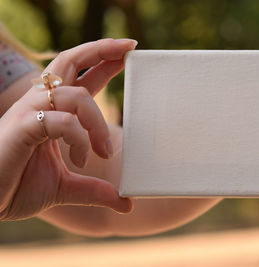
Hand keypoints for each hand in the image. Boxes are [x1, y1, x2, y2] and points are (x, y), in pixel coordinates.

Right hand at [0, 38, 135, 220]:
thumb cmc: (17, 186)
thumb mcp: (66, 187)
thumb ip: (95, 189)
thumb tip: (126, 203)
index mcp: (52, 111)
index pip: (80, 76)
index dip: (103, 61)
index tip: (128, 52)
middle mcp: (39, 104)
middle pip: (70, 60)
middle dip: (101, 50)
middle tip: (129, 48)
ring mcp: (28, 113)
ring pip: (74, 95)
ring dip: (97, 122)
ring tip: (105, 152)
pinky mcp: (21, 128)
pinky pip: (60, 120)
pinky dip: (79, 138)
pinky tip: (82, 159)